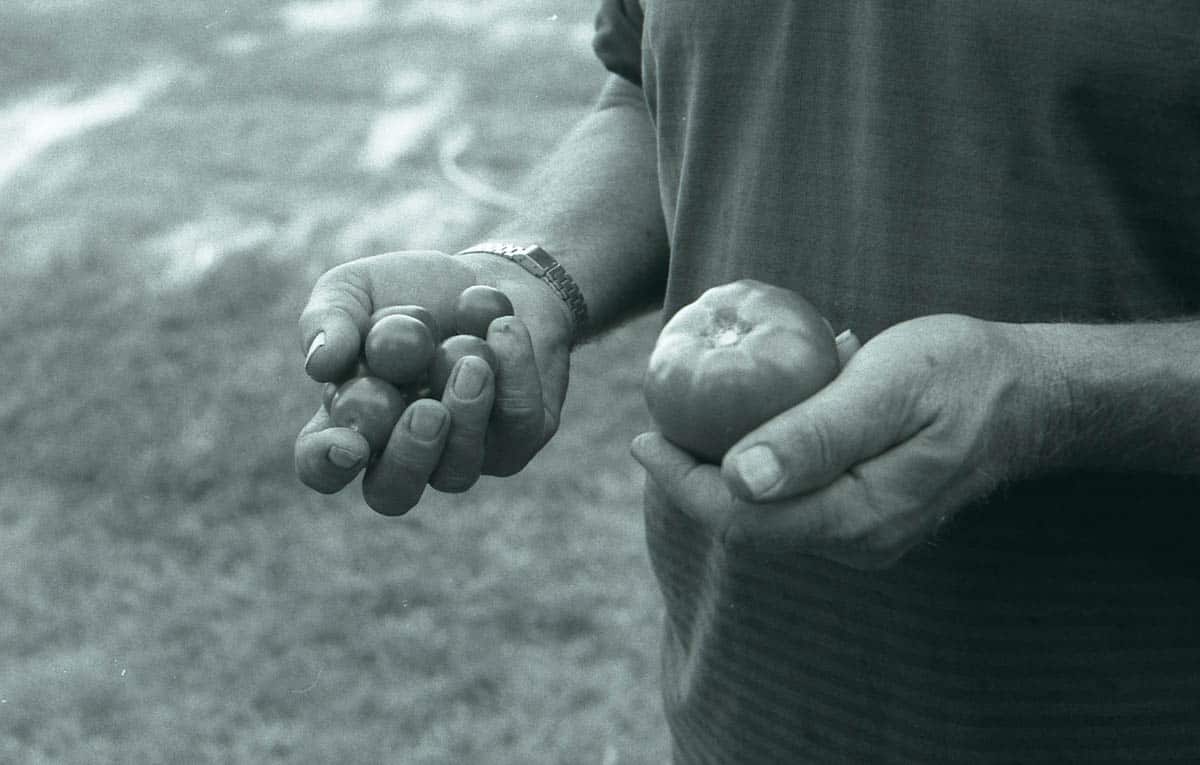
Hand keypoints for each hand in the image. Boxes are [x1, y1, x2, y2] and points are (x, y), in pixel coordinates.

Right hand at [294, 250, 573, 514]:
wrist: (491, 277)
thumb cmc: (410, 290)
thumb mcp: (358, 287)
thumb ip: (330, 317)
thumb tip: (321, 363)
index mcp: (348, 424)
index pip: (322, 466)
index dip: (326, 464)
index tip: (347, 442)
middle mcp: (402, 454)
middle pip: (393, 494)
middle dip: (409, 456)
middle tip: (427, 410)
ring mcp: (462, 457)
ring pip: (459, 469)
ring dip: (467, 411)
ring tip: (472, 356)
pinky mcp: (517, 441)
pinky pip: (517, 425)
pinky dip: (514, 373)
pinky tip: (505, 328)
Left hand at [631, 314, 1051, 568]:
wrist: (1029, 393)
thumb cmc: (960, 375)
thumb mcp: (888, 387)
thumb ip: (817, 436)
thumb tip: (738, 478)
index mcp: (860, 513)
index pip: (744, 519)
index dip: (684, 484)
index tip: (644, 439)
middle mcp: (859, 538)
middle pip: (749, 523)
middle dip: (694, 480)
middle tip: (659, 424)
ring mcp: (866, 531)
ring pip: (770, 512)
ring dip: (727, 470)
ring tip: (695, 417)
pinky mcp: (870, 512)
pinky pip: (797, 497)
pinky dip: (763, 461)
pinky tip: (756, 417)